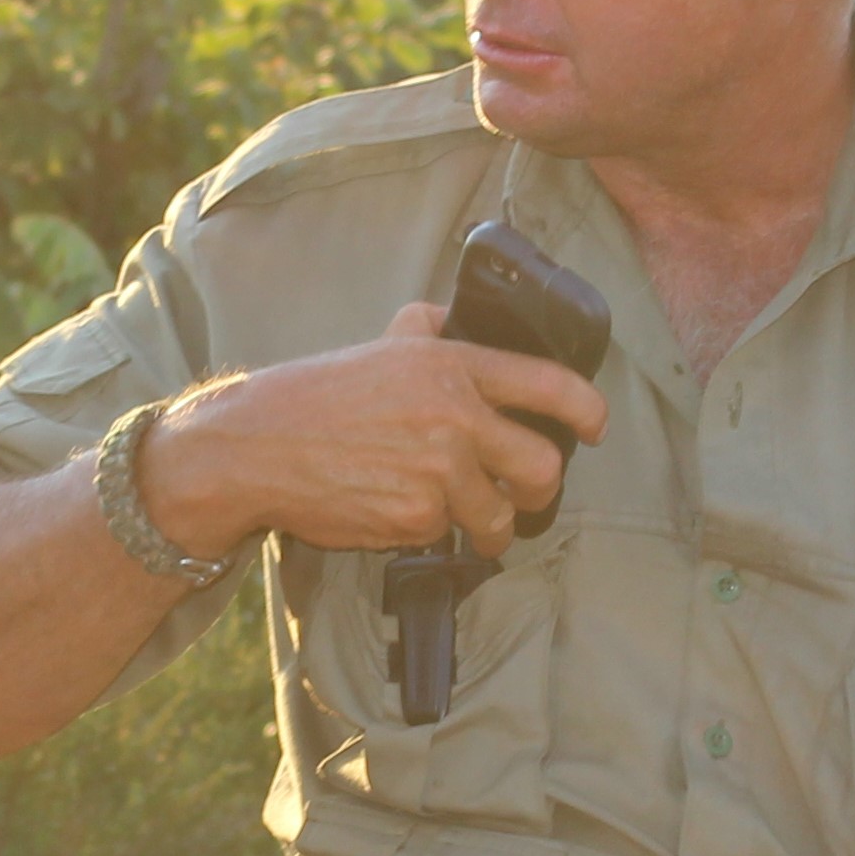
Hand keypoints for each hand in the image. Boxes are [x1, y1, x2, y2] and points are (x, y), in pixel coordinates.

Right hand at [144, 303, 602, 560]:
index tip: (595, 427)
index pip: (550, 386)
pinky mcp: (416, 517)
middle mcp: (456, 416)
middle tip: (522, 494)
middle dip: (539, 490)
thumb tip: (459, 319)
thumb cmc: (319, 395)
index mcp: (454, 366)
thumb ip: (428, 330)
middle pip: (543, 467)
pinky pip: (448, 536)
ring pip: (498, 515)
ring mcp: (439, 470)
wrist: (259, 445)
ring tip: (460, 519)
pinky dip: (434, 534)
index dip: (587, 411)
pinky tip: (403, 513)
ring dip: (487, 526)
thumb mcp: (381, 345)